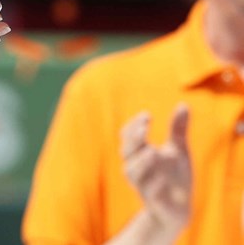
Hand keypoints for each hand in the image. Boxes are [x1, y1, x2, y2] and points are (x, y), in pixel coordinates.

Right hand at [120, 105, 190, 232]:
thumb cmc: (174, 175)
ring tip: (153, 151)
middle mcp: (135, 166)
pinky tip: (164, 178)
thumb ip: (178, 128)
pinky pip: (149, 192)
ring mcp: (142, 183)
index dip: (134, 125)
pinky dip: (154, 184)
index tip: (147, 115)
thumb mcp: (178, 149)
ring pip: (132, 171)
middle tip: (144, 127)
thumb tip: (183, 104)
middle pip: (126, 150)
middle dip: (133, 138)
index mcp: (139, 152)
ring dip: (141, 161)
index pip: (128, 135)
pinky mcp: (153, 200)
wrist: (178, 207)